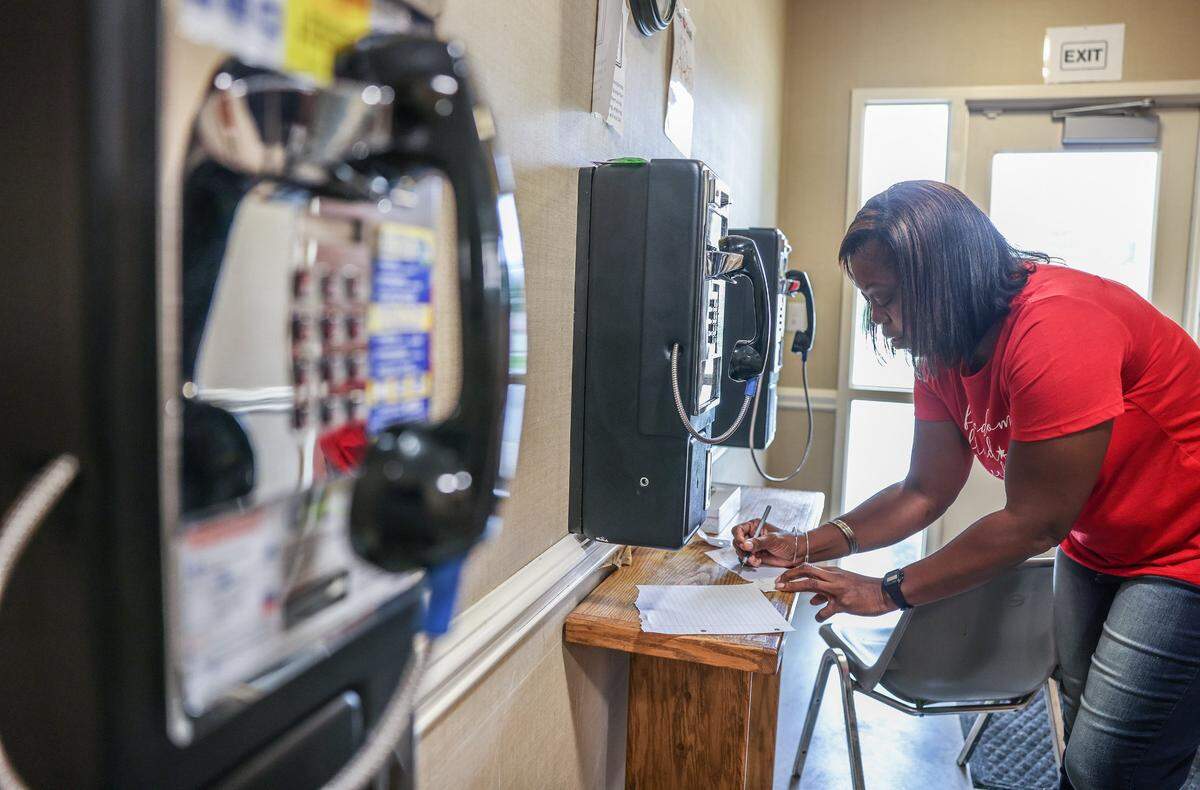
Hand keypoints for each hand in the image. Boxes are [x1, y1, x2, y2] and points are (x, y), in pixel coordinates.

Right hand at [733, 520, 801, 567]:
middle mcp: (752, 535)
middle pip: (737, 542)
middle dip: (742, 550)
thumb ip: (758, 542)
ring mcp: (754, 546)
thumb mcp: (773, 539)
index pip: (738, 530)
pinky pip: (747, 559)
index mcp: (755, 526)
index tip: (743, 544)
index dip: (738, 537)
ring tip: (755, 559)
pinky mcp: (756, 556)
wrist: (797, 553)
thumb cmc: (789, 541)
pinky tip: (758, 561)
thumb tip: (746, 544)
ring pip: (741, 552)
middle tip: (749, 553)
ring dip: (746, 557)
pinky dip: (751, 562)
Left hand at [774, 564, 895, 621]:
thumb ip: (826, 590)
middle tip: (778, 582)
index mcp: (833, 572)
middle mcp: (833, 578)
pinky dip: (819, 614)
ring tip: (785, 591)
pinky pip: (826, 610)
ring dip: (796, 587)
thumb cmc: (864, 589)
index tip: (782, 577)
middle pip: (806, 572)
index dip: (793, 571)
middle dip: (789, 576)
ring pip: (812, 585)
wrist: (884, 592)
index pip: (808, 567)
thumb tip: (812, 599)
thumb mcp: (844, 583)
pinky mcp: (844, 603)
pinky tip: (817, 617)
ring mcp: (838, 589)